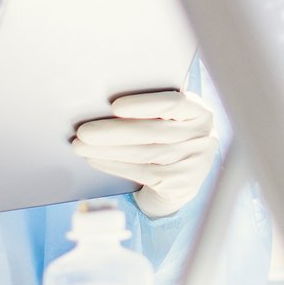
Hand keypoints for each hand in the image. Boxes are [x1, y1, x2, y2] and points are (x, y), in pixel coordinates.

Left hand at [71, 91, 219, 216]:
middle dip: (113, 131)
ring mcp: (193, 163)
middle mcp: (202, 137)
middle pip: (152, 132)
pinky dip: (113, 165)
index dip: (144, 105)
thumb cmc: (169, 137)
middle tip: (83, 131)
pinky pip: (140, 172)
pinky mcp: (180, 183)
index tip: (115, 106)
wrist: (184, 177)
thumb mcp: (172, 120)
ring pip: (143, 153)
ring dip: (107, 150)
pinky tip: (95, 160)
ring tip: (81, 146)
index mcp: (200, 112)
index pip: (174, 104)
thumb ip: (153, 109)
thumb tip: (104, 102)